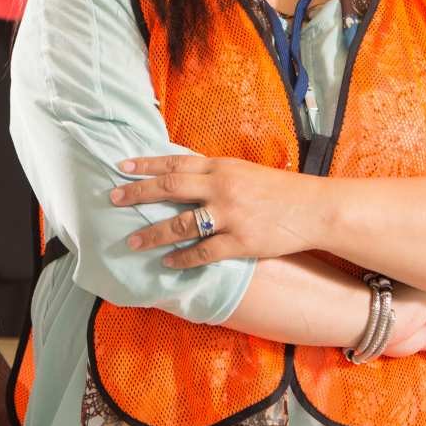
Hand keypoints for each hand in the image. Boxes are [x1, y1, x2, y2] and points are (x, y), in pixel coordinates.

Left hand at [114, 155, 324, 267]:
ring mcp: (230, 215)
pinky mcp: (241, 242)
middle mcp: (221, 188)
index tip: (121, 167)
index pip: (175, 163)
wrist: (313, 208)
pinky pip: (204, 252)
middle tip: (112, 198)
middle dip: (138, 194)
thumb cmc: (278, 190)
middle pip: (170, 188)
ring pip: (182, 224)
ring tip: (132, 241)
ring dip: (154, 234)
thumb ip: (212, 173)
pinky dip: (183, 258)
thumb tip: (180, 174)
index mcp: (221, 167)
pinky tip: (167, 262)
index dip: (146, 164)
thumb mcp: (242, 171)